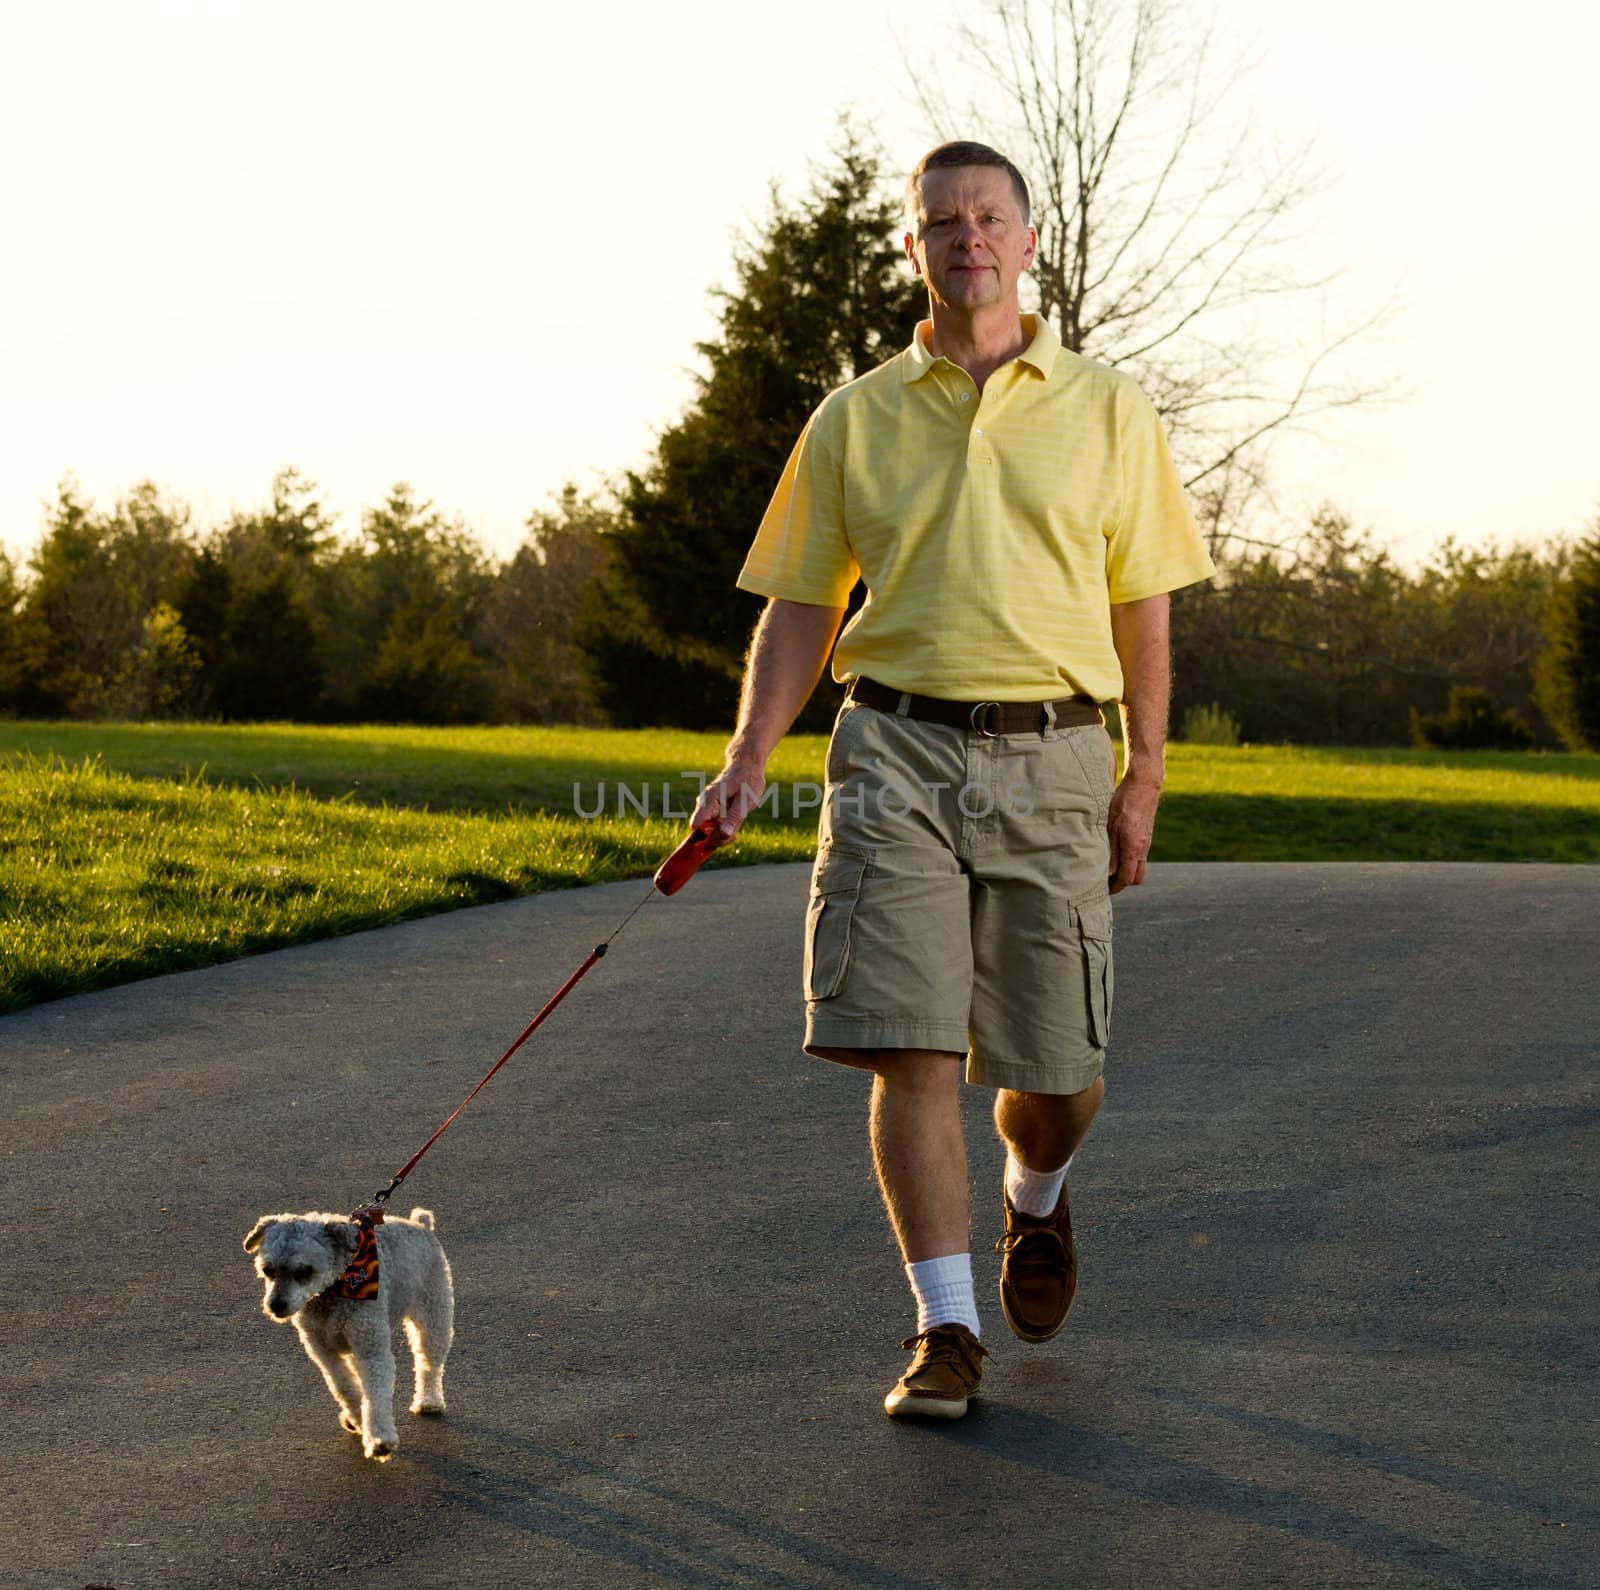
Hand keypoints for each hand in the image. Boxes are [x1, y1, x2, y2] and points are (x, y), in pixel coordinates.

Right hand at [690, 759, 767, 842]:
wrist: (747, 767)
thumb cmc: (748, 781)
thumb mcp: (746, 800)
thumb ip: (734, 817)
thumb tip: (724, 834)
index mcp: (709, 800)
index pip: (696, 825)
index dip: (704, 837)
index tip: (721, 839)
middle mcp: (704, 805)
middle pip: (701, 831)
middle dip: (717, 838)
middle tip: (734, 836)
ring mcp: (707, 808)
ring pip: (707, 831)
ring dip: (721, 836)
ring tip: (736, 832)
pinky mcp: (712, 812)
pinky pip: (713, 828)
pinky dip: (722, 832)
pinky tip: (733, 828)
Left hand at [1106, 767, 1161, 894]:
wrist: (1144, 784)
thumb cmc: (1125, 802)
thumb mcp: (1111, 826)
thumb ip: (1110, 851)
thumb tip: (1107, 873)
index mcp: (1134, 848)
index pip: (1127, 879)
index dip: (1115, 887)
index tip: (1103, 889)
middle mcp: (1143, 848)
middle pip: (1137, 877)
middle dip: (1123, 883)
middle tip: (1106, 881)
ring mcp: (1146, 842)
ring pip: (1139, 866)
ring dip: (1127, 871)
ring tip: (1109, 868)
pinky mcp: (1146, 835)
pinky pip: (1139, 855)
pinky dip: (1129, 860)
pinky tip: (1116, 852)